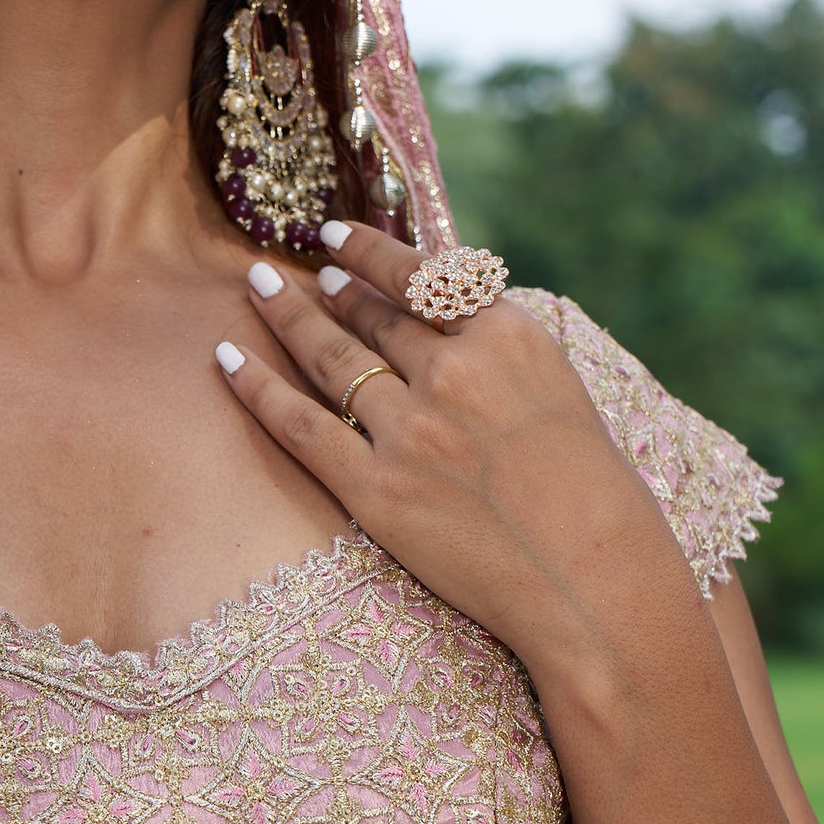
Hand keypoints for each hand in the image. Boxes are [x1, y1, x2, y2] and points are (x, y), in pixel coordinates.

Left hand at [215, 222, 687, 675]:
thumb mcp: (563, 393)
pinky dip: (255, 385)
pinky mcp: (375, 489)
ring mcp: (410, 430)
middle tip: (297, 275)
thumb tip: (444, 323)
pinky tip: (226, 356)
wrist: (595, 585)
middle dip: (331, 292)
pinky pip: (296, 424)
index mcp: (509, 337)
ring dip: (287, 317)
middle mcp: (454, 371)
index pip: (424, 278)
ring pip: (329, 357)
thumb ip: (502, 354)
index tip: (337, 238)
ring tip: (260, 290)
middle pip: (373, 318)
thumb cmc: (597, 499)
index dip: (372, 254)